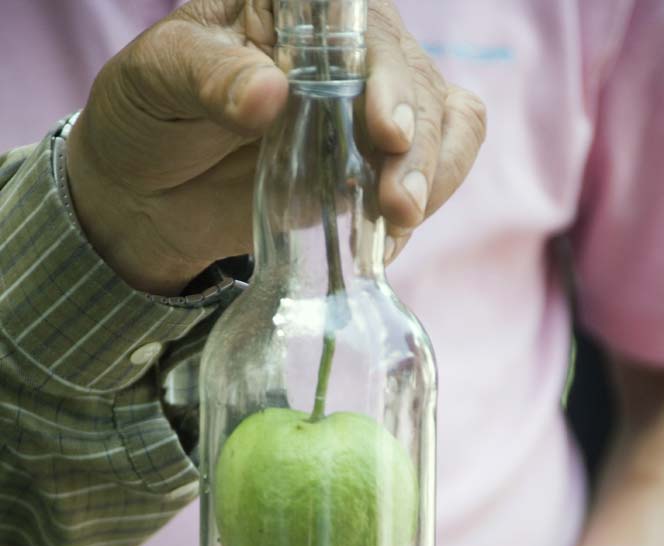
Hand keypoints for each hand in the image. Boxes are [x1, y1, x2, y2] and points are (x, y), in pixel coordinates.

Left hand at [66, 0, 485, 293]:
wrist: (148, 193)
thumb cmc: (149, 114)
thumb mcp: (158, 80)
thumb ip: (210, 78)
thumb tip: (271, 92)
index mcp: (296, 5)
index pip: (360, 18)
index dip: (385, 67)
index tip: (381, 125)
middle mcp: (346, 48)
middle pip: (414, 77)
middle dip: (416, 142)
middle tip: (395, 202)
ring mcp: (366, 109)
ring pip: (443, 123)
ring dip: (431, 174)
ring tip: (396, 220)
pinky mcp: (372, 166)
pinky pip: (430, 172)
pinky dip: (423, 204)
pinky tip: (384, 242)